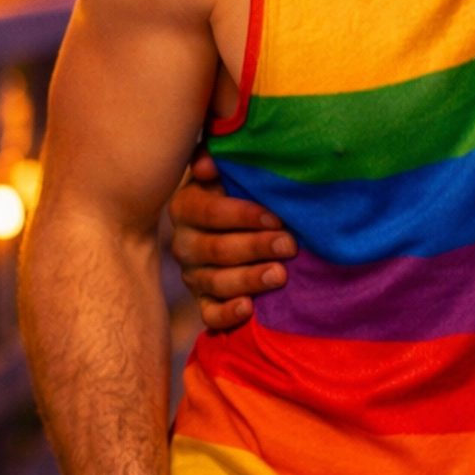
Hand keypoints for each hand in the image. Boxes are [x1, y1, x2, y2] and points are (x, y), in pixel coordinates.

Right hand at [170, 153, 295, 330]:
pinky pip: (210, 315)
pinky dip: (227, 314)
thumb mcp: (229, 171)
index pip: (209, 213)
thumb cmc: (239, 190)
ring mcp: (193, 275)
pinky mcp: (204, 301)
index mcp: (186, 207)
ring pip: (215, 282)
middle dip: (256, 247)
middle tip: (290, 245)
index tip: (275, 217)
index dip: (242, 215)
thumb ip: (218, 160)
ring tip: (280, 275)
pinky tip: (249, 308)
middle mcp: (184, 243)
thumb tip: (206, 164)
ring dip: (249, 280)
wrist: (239, 224)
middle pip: (216, 250)